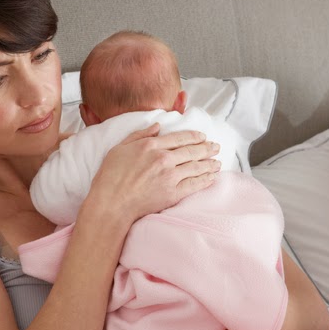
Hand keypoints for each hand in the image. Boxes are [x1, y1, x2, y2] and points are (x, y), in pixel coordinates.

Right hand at [85, 124, 220, 224]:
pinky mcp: (173, 193)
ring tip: (218, 162)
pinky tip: (212, 177)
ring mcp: (170, 176)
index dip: (194, 136)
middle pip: (192, 150)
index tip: (202, 136)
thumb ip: (139, 135)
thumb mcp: (119, 148)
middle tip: (216, 147)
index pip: (179, 137)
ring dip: (210, 163)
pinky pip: (194, 184)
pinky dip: (205, 180)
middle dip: (207, 148)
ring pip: (196, 166)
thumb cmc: (110, 177)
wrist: (111, 203)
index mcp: (150, 145)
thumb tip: (157, 126)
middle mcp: (163, 158)